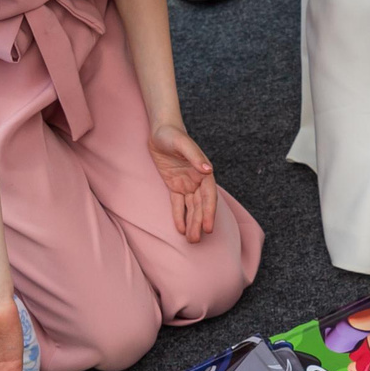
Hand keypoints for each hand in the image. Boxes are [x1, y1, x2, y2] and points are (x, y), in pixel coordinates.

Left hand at [149, 121, 218, 242]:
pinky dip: (179, 216)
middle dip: (199, 223)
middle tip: (196, 240)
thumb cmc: (172, 134)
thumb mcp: (181, 143)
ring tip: (191, 240)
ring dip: (191, 223)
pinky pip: (178, 204)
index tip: (208, 227)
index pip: (208, 196)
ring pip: (191, 208)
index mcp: (203, 171)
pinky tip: (181, 229)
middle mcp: (197, 180)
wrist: (160, 130)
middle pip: (200, 206)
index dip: (209, 212)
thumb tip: (208, 170)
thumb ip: (195, 156)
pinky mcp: (175, 185)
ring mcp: (186, 184)